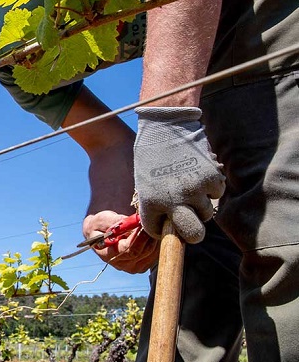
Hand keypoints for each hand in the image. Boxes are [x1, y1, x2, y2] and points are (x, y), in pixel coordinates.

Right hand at [83, 211, 158, 273]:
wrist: (102, 233)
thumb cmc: (101, 225)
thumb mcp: (102, 219)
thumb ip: (115, 221)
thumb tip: (132, 220)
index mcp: (107, 254)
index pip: (127, 249)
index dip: (138, 236)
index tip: (144, 223)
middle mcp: (120, 264)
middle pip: (142, 252)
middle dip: (149, 235)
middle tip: (153, 220)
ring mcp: (133, 267)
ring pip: (151, 253)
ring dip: (155, 238)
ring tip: (154, 224)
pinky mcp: (143, 266)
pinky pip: (155, 255)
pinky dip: (158, 243)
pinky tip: (155, 233)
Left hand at [134, 107, 224, 242]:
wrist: (165, 126)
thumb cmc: (152, 153)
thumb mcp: (145, 182)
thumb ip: (156, 203)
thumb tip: (169, 222)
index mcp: (150, 203)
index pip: (157, 231)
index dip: (162, 228)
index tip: (165, 222)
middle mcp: (173, 201)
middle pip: (193, 235)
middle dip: (193, 233)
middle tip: (191, 226)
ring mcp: (194, 190)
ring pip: (206, 213)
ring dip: (200, 204)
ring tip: (190, 185)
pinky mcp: (211, 178)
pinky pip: (217, 194)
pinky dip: (211, 187)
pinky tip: (199, 172)